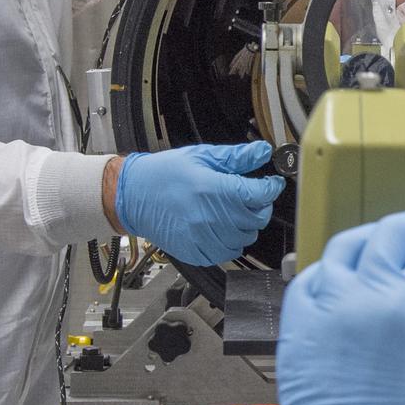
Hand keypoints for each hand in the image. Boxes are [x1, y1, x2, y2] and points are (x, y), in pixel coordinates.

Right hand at [115, 141, 283, 266]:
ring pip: (245, 238)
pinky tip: (222, 227)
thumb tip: (262, 152)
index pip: (258, 195)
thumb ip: (237, 157)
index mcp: (212, 189)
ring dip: (246, 225)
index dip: (271, 188)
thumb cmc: (164, 174)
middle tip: (251, 195)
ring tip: (233, 211)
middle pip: (255, 219)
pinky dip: (231, 242)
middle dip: (259, 206)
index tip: (271, 183)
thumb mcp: (203, 156)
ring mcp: (201, 237)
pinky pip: (227, 253)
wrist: (133, 195)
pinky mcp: (195, 252)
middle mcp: (209, 217)